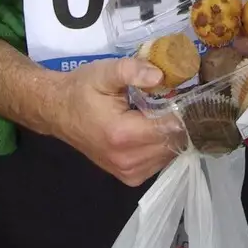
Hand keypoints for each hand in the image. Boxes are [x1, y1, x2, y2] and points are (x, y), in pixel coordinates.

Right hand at [46, 57, 180, 185]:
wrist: (58, 112)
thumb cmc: (82, 90)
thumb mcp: (104, 72)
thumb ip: (132, 70)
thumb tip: (160, 75)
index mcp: (122, 134)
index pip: (171, 126)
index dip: (184, 109)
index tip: (189, 92)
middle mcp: (127, 159)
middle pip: (174, 142)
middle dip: (181, 120)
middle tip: (180, 98)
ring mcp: (129, 172)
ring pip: (170, 153)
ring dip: (174, 133)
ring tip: (166, 111)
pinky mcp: (130, 177)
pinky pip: (161, 161)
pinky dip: (164, 144)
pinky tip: (156, 127)